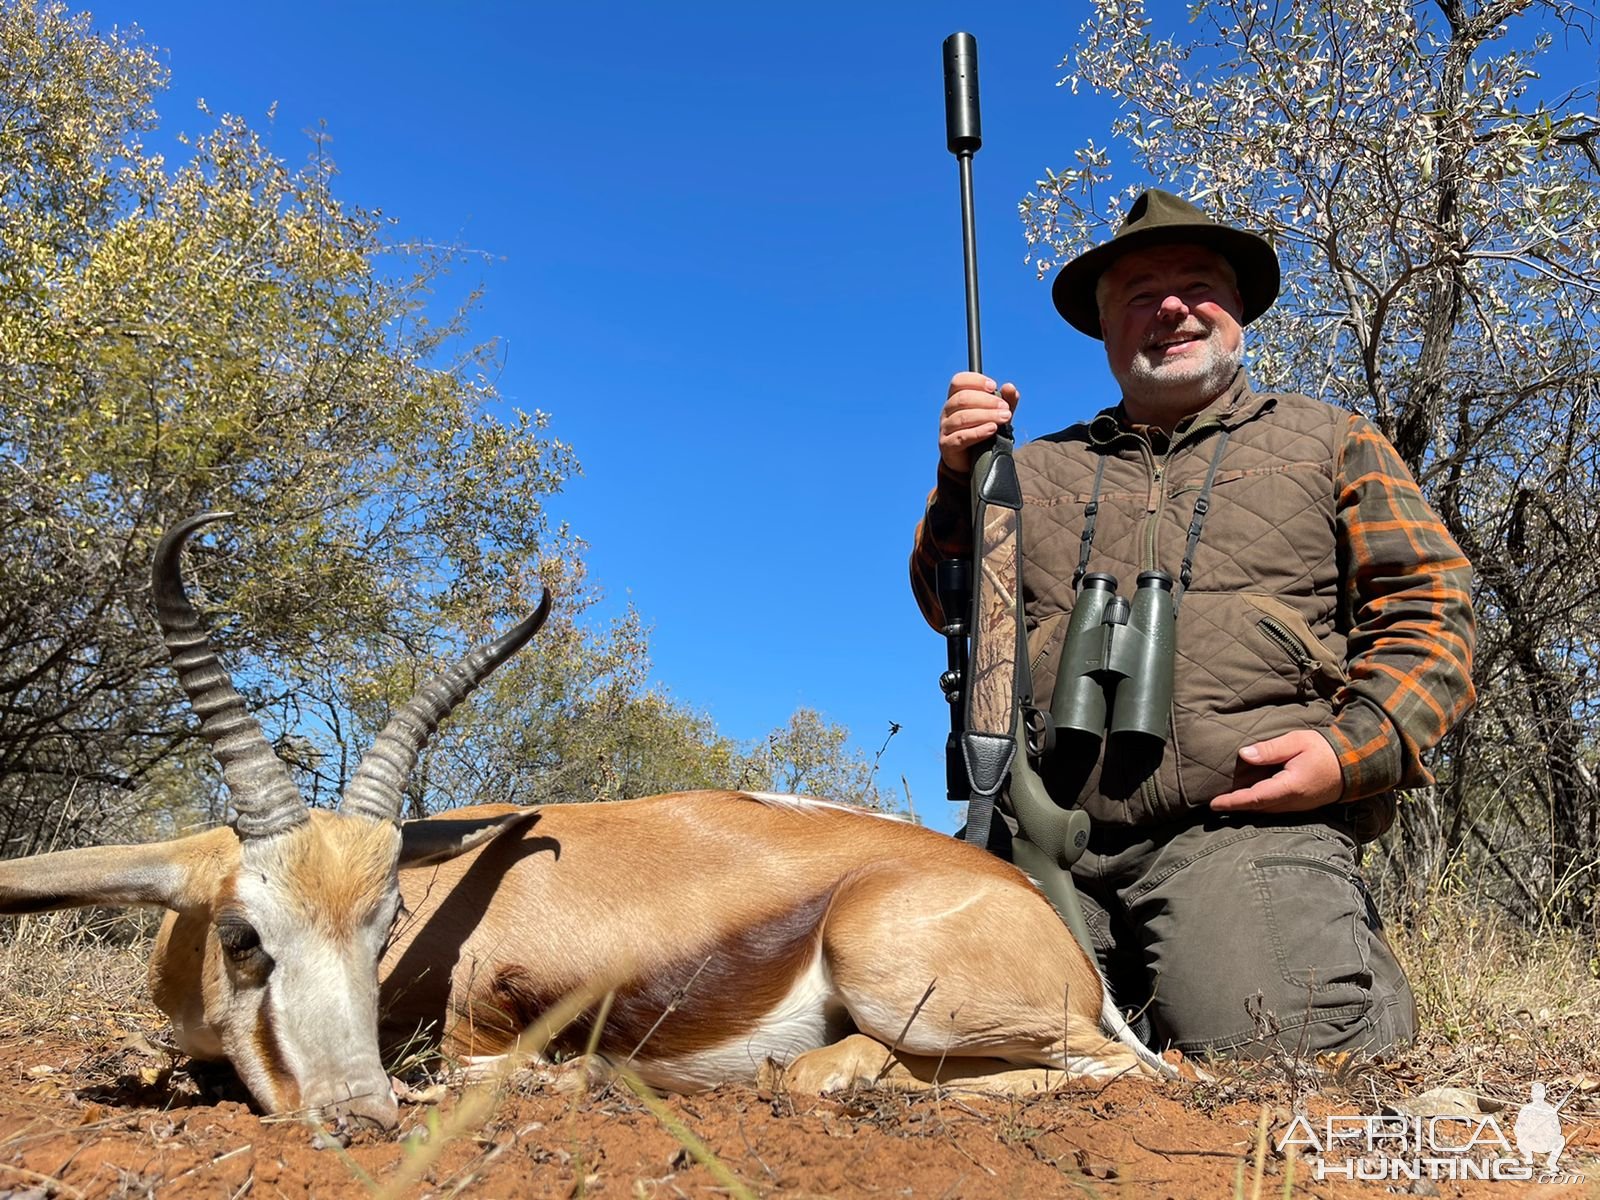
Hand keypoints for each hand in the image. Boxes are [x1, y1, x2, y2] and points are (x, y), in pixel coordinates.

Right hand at [939, 373, 1019, 472]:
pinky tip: (992, 429)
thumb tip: (1010, 387)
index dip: (976, 381)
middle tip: (1005, 408)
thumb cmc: (983, 433)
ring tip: (1004, 418)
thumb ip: (1006, 401)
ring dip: (986, 416)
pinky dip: (979, 432)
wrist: (972, 462)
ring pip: (962, 417)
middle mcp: (947, 411)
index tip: (993, 386)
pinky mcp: (947, 445)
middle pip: (962, 399)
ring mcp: (945, 428)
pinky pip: (961, 436)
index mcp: (956, 399)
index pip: (959, 381)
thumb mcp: (997, 414)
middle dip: (987, 401)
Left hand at [1209, 730, 1343, 813]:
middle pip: (1257, 808)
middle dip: (1234, 808)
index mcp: (1290, 787)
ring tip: (1224, 805)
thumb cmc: (1323, 750)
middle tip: (1212, 807)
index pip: (1255, 798)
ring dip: (1245, 809)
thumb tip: (1244, 755)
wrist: (1354, 765)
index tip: (1214, 803)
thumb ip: (1270, 749)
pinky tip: (1247, 801)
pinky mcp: (1300, 806)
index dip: (1233, 802)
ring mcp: (1297, 807)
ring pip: (1265, 811)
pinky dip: (1258, 806)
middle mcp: (1292, 802)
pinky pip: (1274, 809)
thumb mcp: (1296, 742)